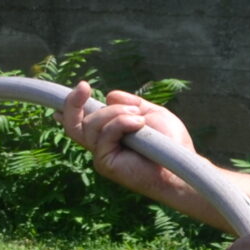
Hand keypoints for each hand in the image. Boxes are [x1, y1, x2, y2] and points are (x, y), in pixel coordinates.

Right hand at [57, 82, 198, 206]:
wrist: (179, 164)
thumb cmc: (170, 142)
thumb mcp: (152, 113)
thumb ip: (131, 104)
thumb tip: (108, 96)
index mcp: (109, 134)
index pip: (80, 123)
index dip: (70, 108)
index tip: (77, 89)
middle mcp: (101, 145)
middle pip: (73, 124)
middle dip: (74, 103)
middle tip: (84, 86)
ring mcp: (101, 154)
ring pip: (91, 125)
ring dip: (115, 113)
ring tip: (139, 118)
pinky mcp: (105, 163)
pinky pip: (104, 134)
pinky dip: (121, 123)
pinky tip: (139, 124)